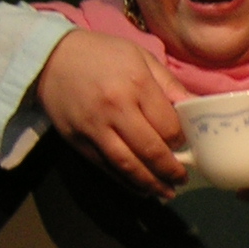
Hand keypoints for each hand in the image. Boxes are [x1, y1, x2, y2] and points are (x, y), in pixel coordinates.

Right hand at [35, 29, 190, 197]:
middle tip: (182, 179)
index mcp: (136, 85)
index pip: (168, 126)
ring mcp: (93, 128)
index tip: (187, 146)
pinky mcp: (76, 141)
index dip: (181, 141)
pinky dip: (124, 181)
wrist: (49, 58)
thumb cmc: (102, 55)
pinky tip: (139, 187)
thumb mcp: (142, 58)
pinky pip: (104, 167)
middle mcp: (114, 109)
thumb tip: (200, 107)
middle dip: (170, 170)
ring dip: (149, 183)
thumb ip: (170, 86)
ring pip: (126, 165)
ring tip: (166, 192)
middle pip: (149, 150)